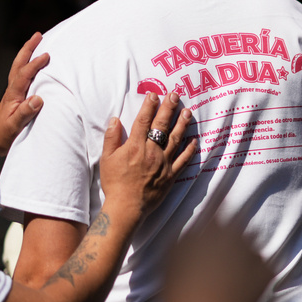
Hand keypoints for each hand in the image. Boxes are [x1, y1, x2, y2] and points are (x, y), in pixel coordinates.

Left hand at [0, 32, 48, 156]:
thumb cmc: (5, 135)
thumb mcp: (15, 126)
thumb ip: (25, 112)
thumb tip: (38, 98)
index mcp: (13, 95)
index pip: (24, 75)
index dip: (35, 64)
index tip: (47, 55)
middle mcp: (13, 91)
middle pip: (18, 65)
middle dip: (27, 49)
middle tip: (38, 35)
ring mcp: (14, 93)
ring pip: (19, 68)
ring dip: (27, 54)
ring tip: (37, 43)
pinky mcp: (17, 96)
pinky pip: (23, 75)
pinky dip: (29, 66)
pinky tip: (36, 66)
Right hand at [100, 92, 197, 220]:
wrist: (127, 207)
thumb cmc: (114, 183)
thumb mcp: (106, 159)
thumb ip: (111, 138)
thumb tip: (115, 119)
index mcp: (135, 146)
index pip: (144, 121)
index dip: (149, 106)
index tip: (154, 94)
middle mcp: (152, 151)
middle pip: (162, 126)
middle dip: (169, 108)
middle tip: (175, 95)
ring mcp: (164, 162)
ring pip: (176, 139)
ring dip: (182, 124)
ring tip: (188, 111)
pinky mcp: (171, 174)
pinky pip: (184, 159)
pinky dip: (190, 149)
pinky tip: (195, 140)